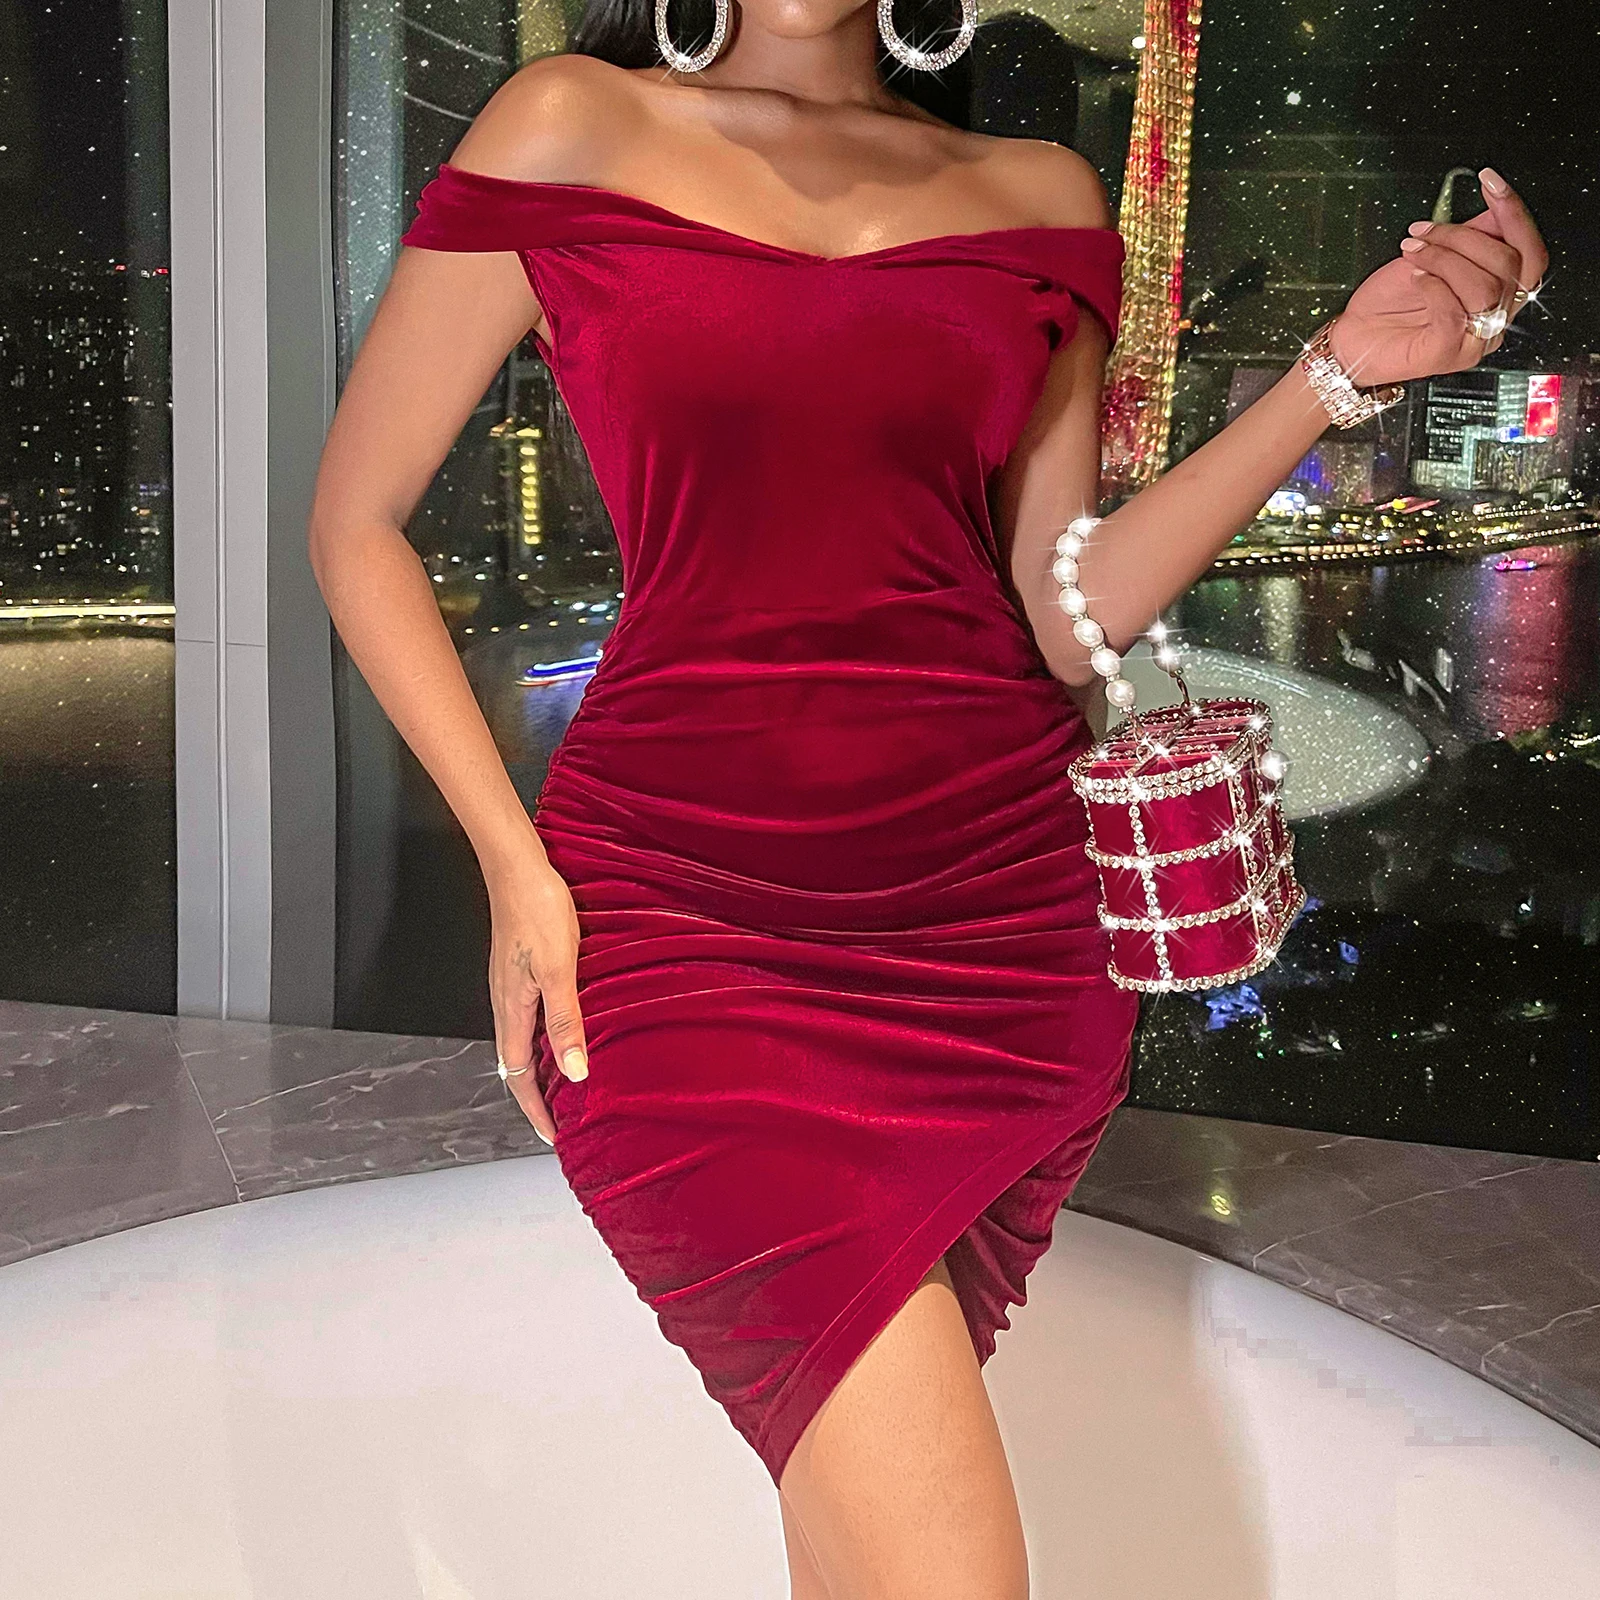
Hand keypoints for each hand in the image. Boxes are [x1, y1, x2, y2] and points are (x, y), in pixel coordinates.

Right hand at [486, 855, 589, 1143]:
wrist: (518, 868)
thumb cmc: (537, 911)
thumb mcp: (559, 970)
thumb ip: (564, 1021)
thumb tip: (574, 1072)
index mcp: (511, 1009)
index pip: (518, 1076)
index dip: (535, 1110)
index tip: (554, 1137)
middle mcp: (506, 1003)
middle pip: (517, 1064)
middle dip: (538, 1097)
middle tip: (564, 1121)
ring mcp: (511, 986)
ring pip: (524, 1041)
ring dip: (543, 1069)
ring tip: (570, 1088)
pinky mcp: (521, 970)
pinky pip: (531, 1018)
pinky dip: (547, 1038)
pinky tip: (568, 1033)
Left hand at [1327, 167, 1548, 388]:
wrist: (1353, 339)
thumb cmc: (1390, 303)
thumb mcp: (1434, 256)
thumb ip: (1470, 235)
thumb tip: (1494, 207)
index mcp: (1500, 293)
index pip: (1529, 252)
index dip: (1515, 213)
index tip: (1490, 181)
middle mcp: (1495, 318)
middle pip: (1508, 265)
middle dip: (1464, 237)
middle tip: (1425, 231)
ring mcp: (1474, 340)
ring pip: (1484, 287)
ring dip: (1444, 259)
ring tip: (1413, 251)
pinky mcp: (1447, 354)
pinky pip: (1454, 313)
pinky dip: (1433, 286)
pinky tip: (1415, 276)